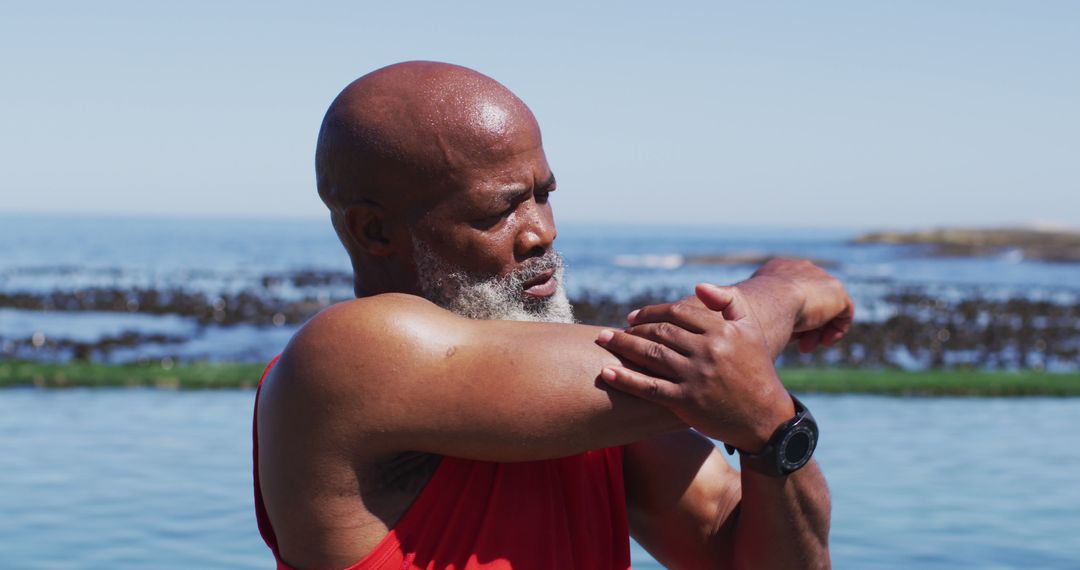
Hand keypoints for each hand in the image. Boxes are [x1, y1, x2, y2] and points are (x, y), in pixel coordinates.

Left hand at [595, 284, 793, 451]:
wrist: (766, 418)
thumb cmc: (757, 371)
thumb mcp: (751, 330)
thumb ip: (728, 303)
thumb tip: (697, 286)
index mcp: (722, 329)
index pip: (677, 313)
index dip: (650, 312)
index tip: (633, 317)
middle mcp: (708, 350)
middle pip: (660, 332)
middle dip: (632, 329)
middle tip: (613, 331)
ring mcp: (696, 376)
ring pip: (651, 355)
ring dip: (622, 346)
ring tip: (602, 341)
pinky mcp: (686, 402)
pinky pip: (649, 387)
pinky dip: (625, 379)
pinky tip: (606, 373)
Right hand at [751, 258, 853, 352]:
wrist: (772, 301)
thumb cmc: (753, 310)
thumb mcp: (752, 310)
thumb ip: (760, 312)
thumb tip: (751, 330)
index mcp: (777, 269)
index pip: (788, 293)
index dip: (786, 316)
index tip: (783, 335)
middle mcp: (800, 268)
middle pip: (808, 301)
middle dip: (803, 326)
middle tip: (796, 345)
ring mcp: (820, 277)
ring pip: (824, 308)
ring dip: (816, 331)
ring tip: (806, 347)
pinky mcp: (837, 291)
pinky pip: (843, 311)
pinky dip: (836, 328)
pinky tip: (825, 341)